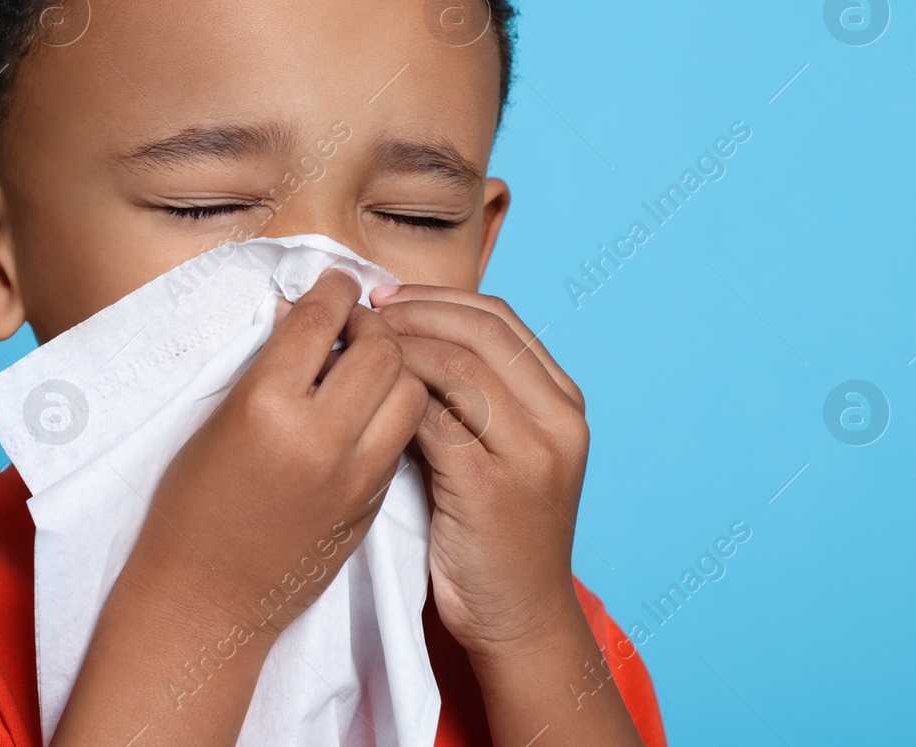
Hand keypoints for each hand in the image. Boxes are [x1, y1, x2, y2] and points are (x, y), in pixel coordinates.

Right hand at [52, 268, 427, 746]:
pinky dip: (394, 410)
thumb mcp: (215, 420)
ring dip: (396, 367)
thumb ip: (266, 367)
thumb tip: (303, 315)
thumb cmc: (190, 508)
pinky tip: (370, 408)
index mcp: (265, 406)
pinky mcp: (371, 505)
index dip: (333, 290)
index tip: (336, 283)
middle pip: (382, 350)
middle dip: (374, 324)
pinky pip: (401, 437)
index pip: (320, 320)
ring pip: (410, 391)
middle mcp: (318, 437)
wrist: (204, 602)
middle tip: (356, 322)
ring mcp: (352, 475)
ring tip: (369, 365)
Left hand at [369, 284, 587, 659]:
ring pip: (457, 367)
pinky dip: (392, 398)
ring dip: (395, 348)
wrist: (519, 620)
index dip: (436, 298)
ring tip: (352, 346)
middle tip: (359, 312)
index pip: (499, 318)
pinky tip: (358, 397)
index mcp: (564, 401)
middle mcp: (559, 420)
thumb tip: (402, 331)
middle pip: (480, 331)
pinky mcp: (492, 487)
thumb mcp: (501, 451)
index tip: (383, 296)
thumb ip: (474, 397)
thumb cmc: (494, 533)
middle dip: (412, 312)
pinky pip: (434, 420)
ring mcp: (532, 453)